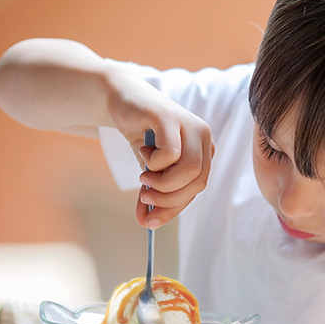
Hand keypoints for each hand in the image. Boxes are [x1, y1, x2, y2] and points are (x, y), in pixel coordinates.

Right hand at [105, 73, 214, 228]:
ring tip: (143, 176)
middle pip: (198, 182)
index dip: (175, 208)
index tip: (151, 222)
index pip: (198, 188)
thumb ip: (151, 194)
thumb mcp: (148, 170)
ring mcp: (190, 125)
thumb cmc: (140, 136)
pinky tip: (143, 153)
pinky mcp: (171, 118)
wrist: (121, 100)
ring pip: (189, 170)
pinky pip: (171, 153)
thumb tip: (145, 223)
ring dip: (162, 183)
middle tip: (145, 198)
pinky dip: (155, 162)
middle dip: (169, 199)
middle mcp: (203, 137)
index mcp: (204, 150)